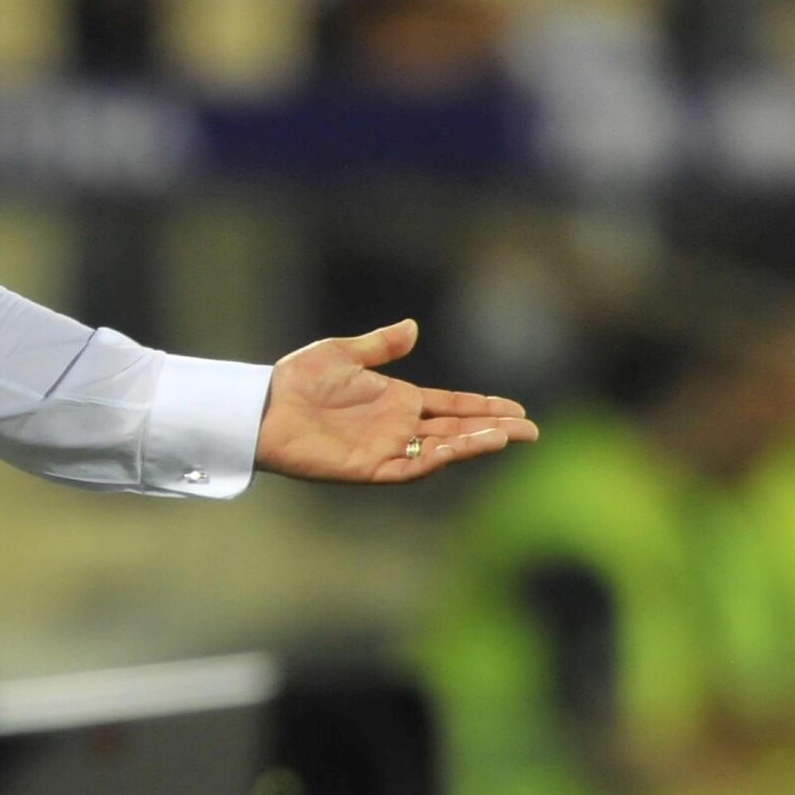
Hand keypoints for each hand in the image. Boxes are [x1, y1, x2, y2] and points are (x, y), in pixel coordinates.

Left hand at [255, 318, 536, 483]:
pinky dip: (436, 458)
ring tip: (507, 437)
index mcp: (397, 400)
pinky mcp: (369, 468)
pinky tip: (459, 448)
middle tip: (532, 430)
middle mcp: (398, 427)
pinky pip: (410, 467)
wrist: (263, 407)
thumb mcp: (343, 353)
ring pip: (441, 450)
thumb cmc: (297, 380)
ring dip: (473, 444)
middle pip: (457, 430)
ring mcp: (386, 448)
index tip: (516, 409)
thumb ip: (381, 346)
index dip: (483, 407)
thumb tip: (413, 327)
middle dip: (493, 429)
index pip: (452, 405)